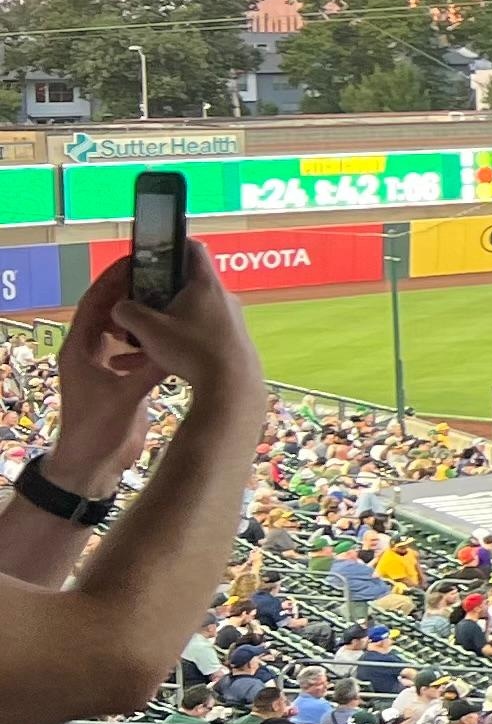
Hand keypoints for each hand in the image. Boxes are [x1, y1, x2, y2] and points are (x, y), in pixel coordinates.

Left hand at [40, 262, 165, 491]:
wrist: (91, 464)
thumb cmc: (99, 430)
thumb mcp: (126, 397)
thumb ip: (151, 370)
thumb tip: (179, 346)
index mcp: (80, 349)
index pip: (94, 304)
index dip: (112, 280)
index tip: (134, 260)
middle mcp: (88, 352)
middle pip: (107, 311)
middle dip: (130, 290)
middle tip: (158, 273)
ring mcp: (101, 365)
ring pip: (121, 329)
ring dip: (141, 313)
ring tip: (169, 298)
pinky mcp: (116, 379)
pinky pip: (132, 349)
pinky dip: (148, 338)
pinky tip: (170, 334)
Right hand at [95, 243, 262, 411]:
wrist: (231, 387)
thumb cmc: (191, 350)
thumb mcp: (149, 329)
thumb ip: (128, 312)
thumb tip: (119, 307)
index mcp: (205, 284)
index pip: (192, 248)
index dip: (171, 244)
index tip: (150, 250)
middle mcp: (221, 298)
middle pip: (184, 285)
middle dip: (154, 293)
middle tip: (132, 302)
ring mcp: (227, 321)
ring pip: (185, 316)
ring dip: (157, 326)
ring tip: (129, 342)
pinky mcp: (228, 343)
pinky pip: (193, 337)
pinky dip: (169, 345)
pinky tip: (140, 366)